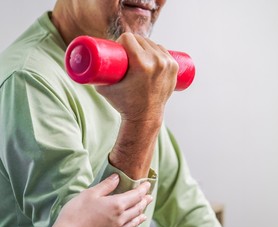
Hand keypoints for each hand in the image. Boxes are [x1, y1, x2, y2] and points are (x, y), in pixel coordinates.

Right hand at [13, 173, 151, 226]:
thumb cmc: (75, 214)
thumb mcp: (90, 194)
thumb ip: (106, 186)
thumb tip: (117, 177)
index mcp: (117, 205)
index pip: (136, 195)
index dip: (143, 189)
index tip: (147, 184)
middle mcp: (120, 218)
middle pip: (138, 207)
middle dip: (144, 200)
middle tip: (149, 196)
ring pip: (134, 220)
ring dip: (141, 212)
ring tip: (145, 210)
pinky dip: (134, 224)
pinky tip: (134, 223)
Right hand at [95, 33, 177, 178]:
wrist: (145, 118)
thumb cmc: (123, 104)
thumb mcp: (104, 89)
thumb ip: (93, 76)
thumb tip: (83, 64)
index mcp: (142, 64)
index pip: (129, 38)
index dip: (120, 41)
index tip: (118, 49)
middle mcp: (157, 61)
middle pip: (141, 39)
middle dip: (132, 43)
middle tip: (125, 53)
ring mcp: (168, 64)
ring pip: (153, 44)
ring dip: (144, 45)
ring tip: (136, 53)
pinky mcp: (174, 68)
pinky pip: (163, 51)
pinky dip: (157, 50)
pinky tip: (151, 51)